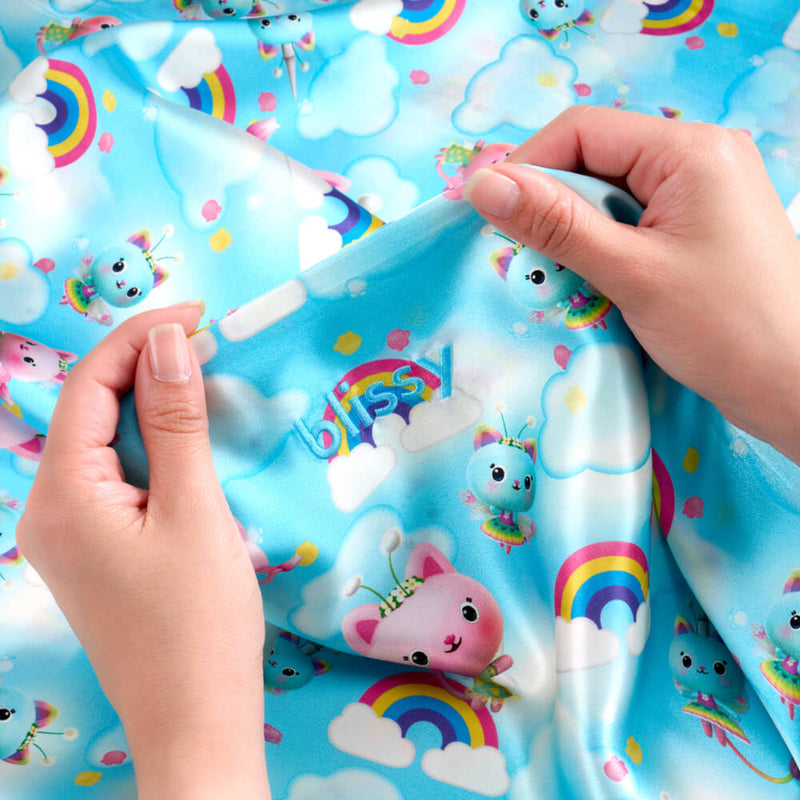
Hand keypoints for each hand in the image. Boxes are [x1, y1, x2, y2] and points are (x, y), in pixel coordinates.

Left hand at [17, 303, 269, 799]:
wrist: (195, 718)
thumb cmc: (199, 621)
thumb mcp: (195, 511)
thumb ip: (176, 421)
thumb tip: (168, 340)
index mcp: (61, 495)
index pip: (90, 387)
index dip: (140, 338)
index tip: (199, 316)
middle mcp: (47, 508)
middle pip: (90, 409)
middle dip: (145, 366)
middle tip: (209, 344)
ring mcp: (67, 533)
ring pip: (103, 441)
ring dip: (151, 404)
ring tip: (205, 380)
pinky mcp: (92, 549)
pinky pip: (114, 474)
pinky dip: (151, 445)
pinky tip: (187, 438)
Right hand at [463, 106, 799, 463]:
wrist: (796, 387)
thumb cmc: (725, 330)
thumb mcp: (631, 274)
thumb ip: (555, 224)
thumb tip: (482, 184)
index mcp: (691, 150)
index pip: (583, 131)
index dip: (525, 166)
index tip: (484, 211)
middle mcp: (699, 156)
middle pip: (595, 159)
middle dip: (549, 203)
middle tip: (516, 251)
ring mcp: (702, 192)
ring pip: (609, 193)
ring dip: (572, 230)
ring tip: (555, 273)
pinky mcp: (699, 225)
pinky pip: (632, 219)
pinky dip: (600, 246)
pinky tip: (589, 278)